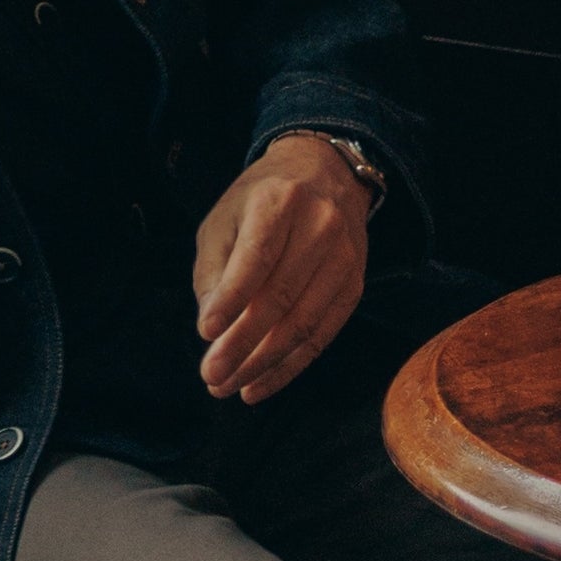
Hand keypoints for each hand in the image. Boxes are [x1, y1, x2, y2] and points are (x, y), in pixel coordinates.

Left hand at [192, 133, 374, 404]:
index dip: (232, 299)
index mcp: (280, 201)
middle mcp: (320, 226)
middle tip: (212, 376)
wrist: (325, 173)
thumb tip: (211, 331)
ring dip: (264, 365)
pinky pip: (322, 336)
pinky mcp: (355, 285)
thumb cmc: (261, 200)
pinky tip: (259, 384)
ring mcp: (344, 257)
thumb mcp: (226, 218)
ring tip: (229, 387)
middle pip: (281, 297)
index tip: (205, 333)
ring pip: (304, 324)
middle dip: (243, 344)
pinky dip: (289, 366)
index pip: (257, 257)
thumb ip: (214, 271)